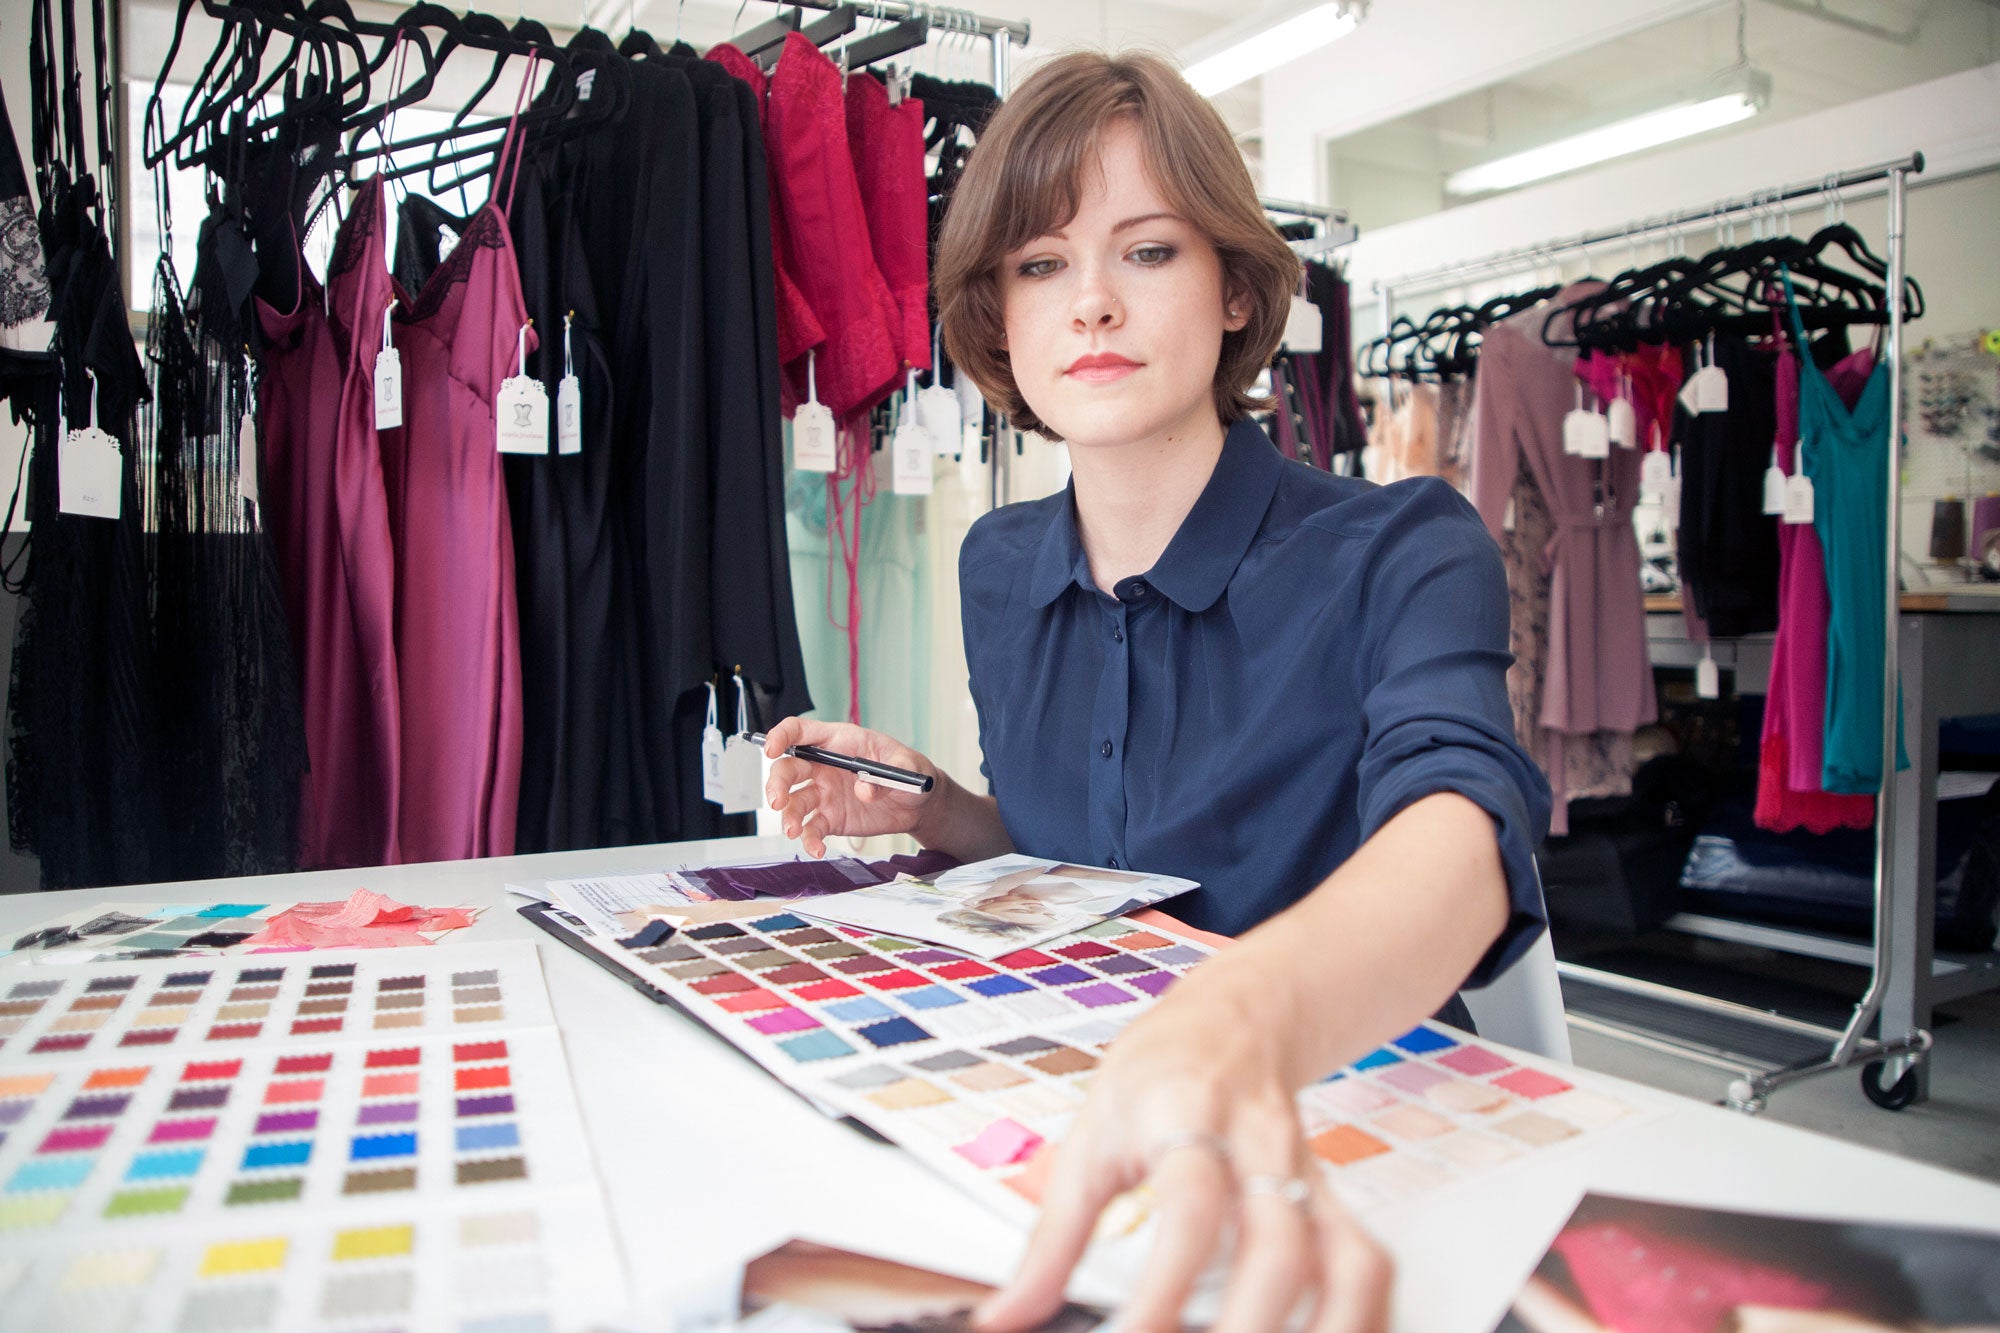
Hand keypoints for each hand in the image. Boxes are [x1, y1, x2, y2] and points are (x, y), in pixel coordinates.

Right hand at [762, 716, 940, 858]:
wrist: (919, 803)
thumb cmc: (911, 772)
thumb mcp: (908, 766)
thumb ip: (887, 774)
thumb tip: (864, 789)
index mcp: (839, 742)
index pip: (801, 732)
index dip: (781, 736)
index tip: (772, 750)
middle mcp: (824, 767)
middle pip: (788, 769)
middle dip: (777, 783)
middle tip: (777, 801)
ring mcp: (824, 794)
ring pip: (794, 802)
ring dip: (788, 816)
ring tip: (794, 830)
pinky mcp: (830, 819)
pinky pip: (812, 829)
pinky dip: (809, 841)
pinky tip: (816, 850)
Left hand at [974, 964, 1391, 1332]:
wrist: (1233, 1017)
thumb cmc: (1156, 1078)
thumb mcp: (1087, 1140)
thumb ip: (1051, 1240)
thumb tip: (1005, 1318)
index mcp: (1188, 1118)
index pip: (1188, 1206)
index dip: (1166, 1285)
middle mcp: (1261, 1147)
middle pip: (1280, 1242)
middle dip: (1252, 1324)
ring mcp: (1309, 1177)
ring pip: (1348, 1258)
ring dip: (1332, 1327)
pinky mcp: (1337, 1203)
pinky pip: (1370, 1268)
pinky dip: (1363, 1318)